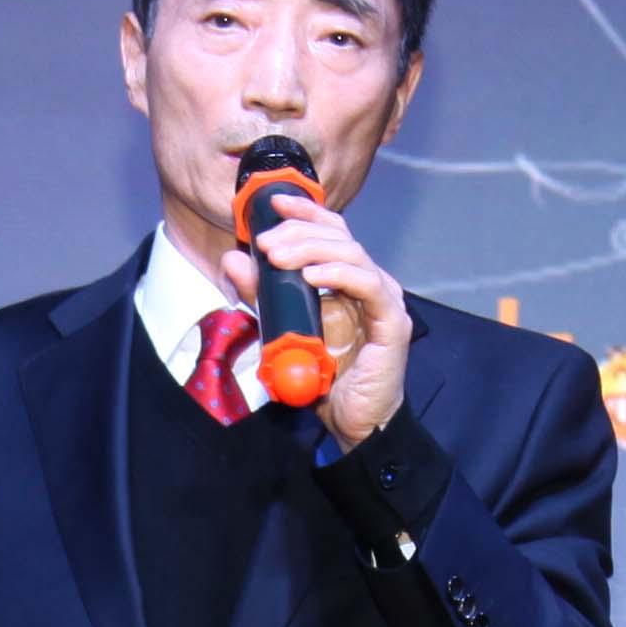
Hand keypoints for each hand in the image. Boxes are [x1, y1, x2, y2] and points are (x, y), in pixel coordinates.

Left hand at [242, 184, 414, 448]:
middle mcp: (370, 282)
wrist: (355, 422)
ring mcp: (384, 299)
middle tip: (264, 243)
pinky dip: (339, 274)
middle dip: (298, 233)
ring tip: (277, 257)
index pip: (331, 231)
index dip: (305, 212)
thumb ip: (261, 295)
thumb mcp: (282, 328)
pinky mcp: (392, 322)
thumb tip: (233, 261)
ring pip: (352, 254)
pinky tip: (312, 275)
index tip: (273, 203)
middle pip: (338, 237)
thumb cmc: (327, 377)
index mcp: (347, 279)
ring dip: (311, 250)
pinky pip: (368, 285)